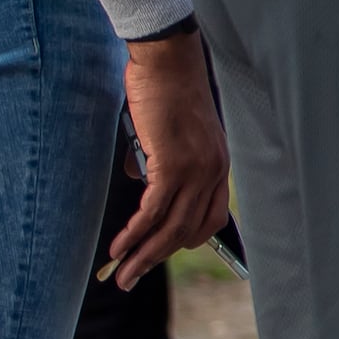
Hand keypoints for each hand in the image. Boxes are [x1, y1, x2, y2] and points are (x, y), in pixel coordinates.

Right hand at [109, 33, 229, 290]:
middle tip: (131, 278)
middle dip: (157, 258)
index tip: (161, 255)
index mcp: (218, 165)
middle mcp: (214, 171)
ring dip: (143, 255)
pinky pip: (154, 211)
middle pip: (189, 230)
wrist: (166, 60)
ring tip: (121, 274)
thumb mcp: (166, 132)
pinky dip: (135, 233)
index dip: (185, 240)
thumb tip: (138, 180)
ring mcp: (197, 169)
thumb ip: (158, 160)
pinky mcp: (173, 164)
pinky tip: (119, 247)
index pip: (211, 217)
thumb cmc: (164, 90)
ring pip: (171, 227)